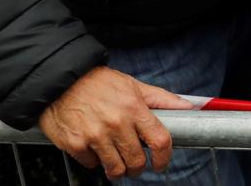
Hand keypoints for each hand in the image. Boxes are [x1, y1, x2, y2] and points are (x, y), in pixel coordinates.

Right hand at [37, 67, 193, 178]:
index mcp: (134, 108)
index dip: (164, 158)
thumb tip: (189, 106)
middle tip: (136, 165)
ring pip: (115, 169)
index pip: (159, 140)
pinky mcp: (75, 144)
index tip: (161, 163)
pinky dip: (95, 161)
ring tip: (117, 162)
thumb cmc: (99, 83)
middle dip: (139, 168)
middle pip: (137, 161)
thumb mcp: (134, 85)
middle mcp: (116, 123)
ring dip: (118, 170)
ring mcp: (94, 136)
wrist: (61, 81)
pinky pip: (91, 164)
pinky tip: (95, 148)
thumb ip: (162, 99)